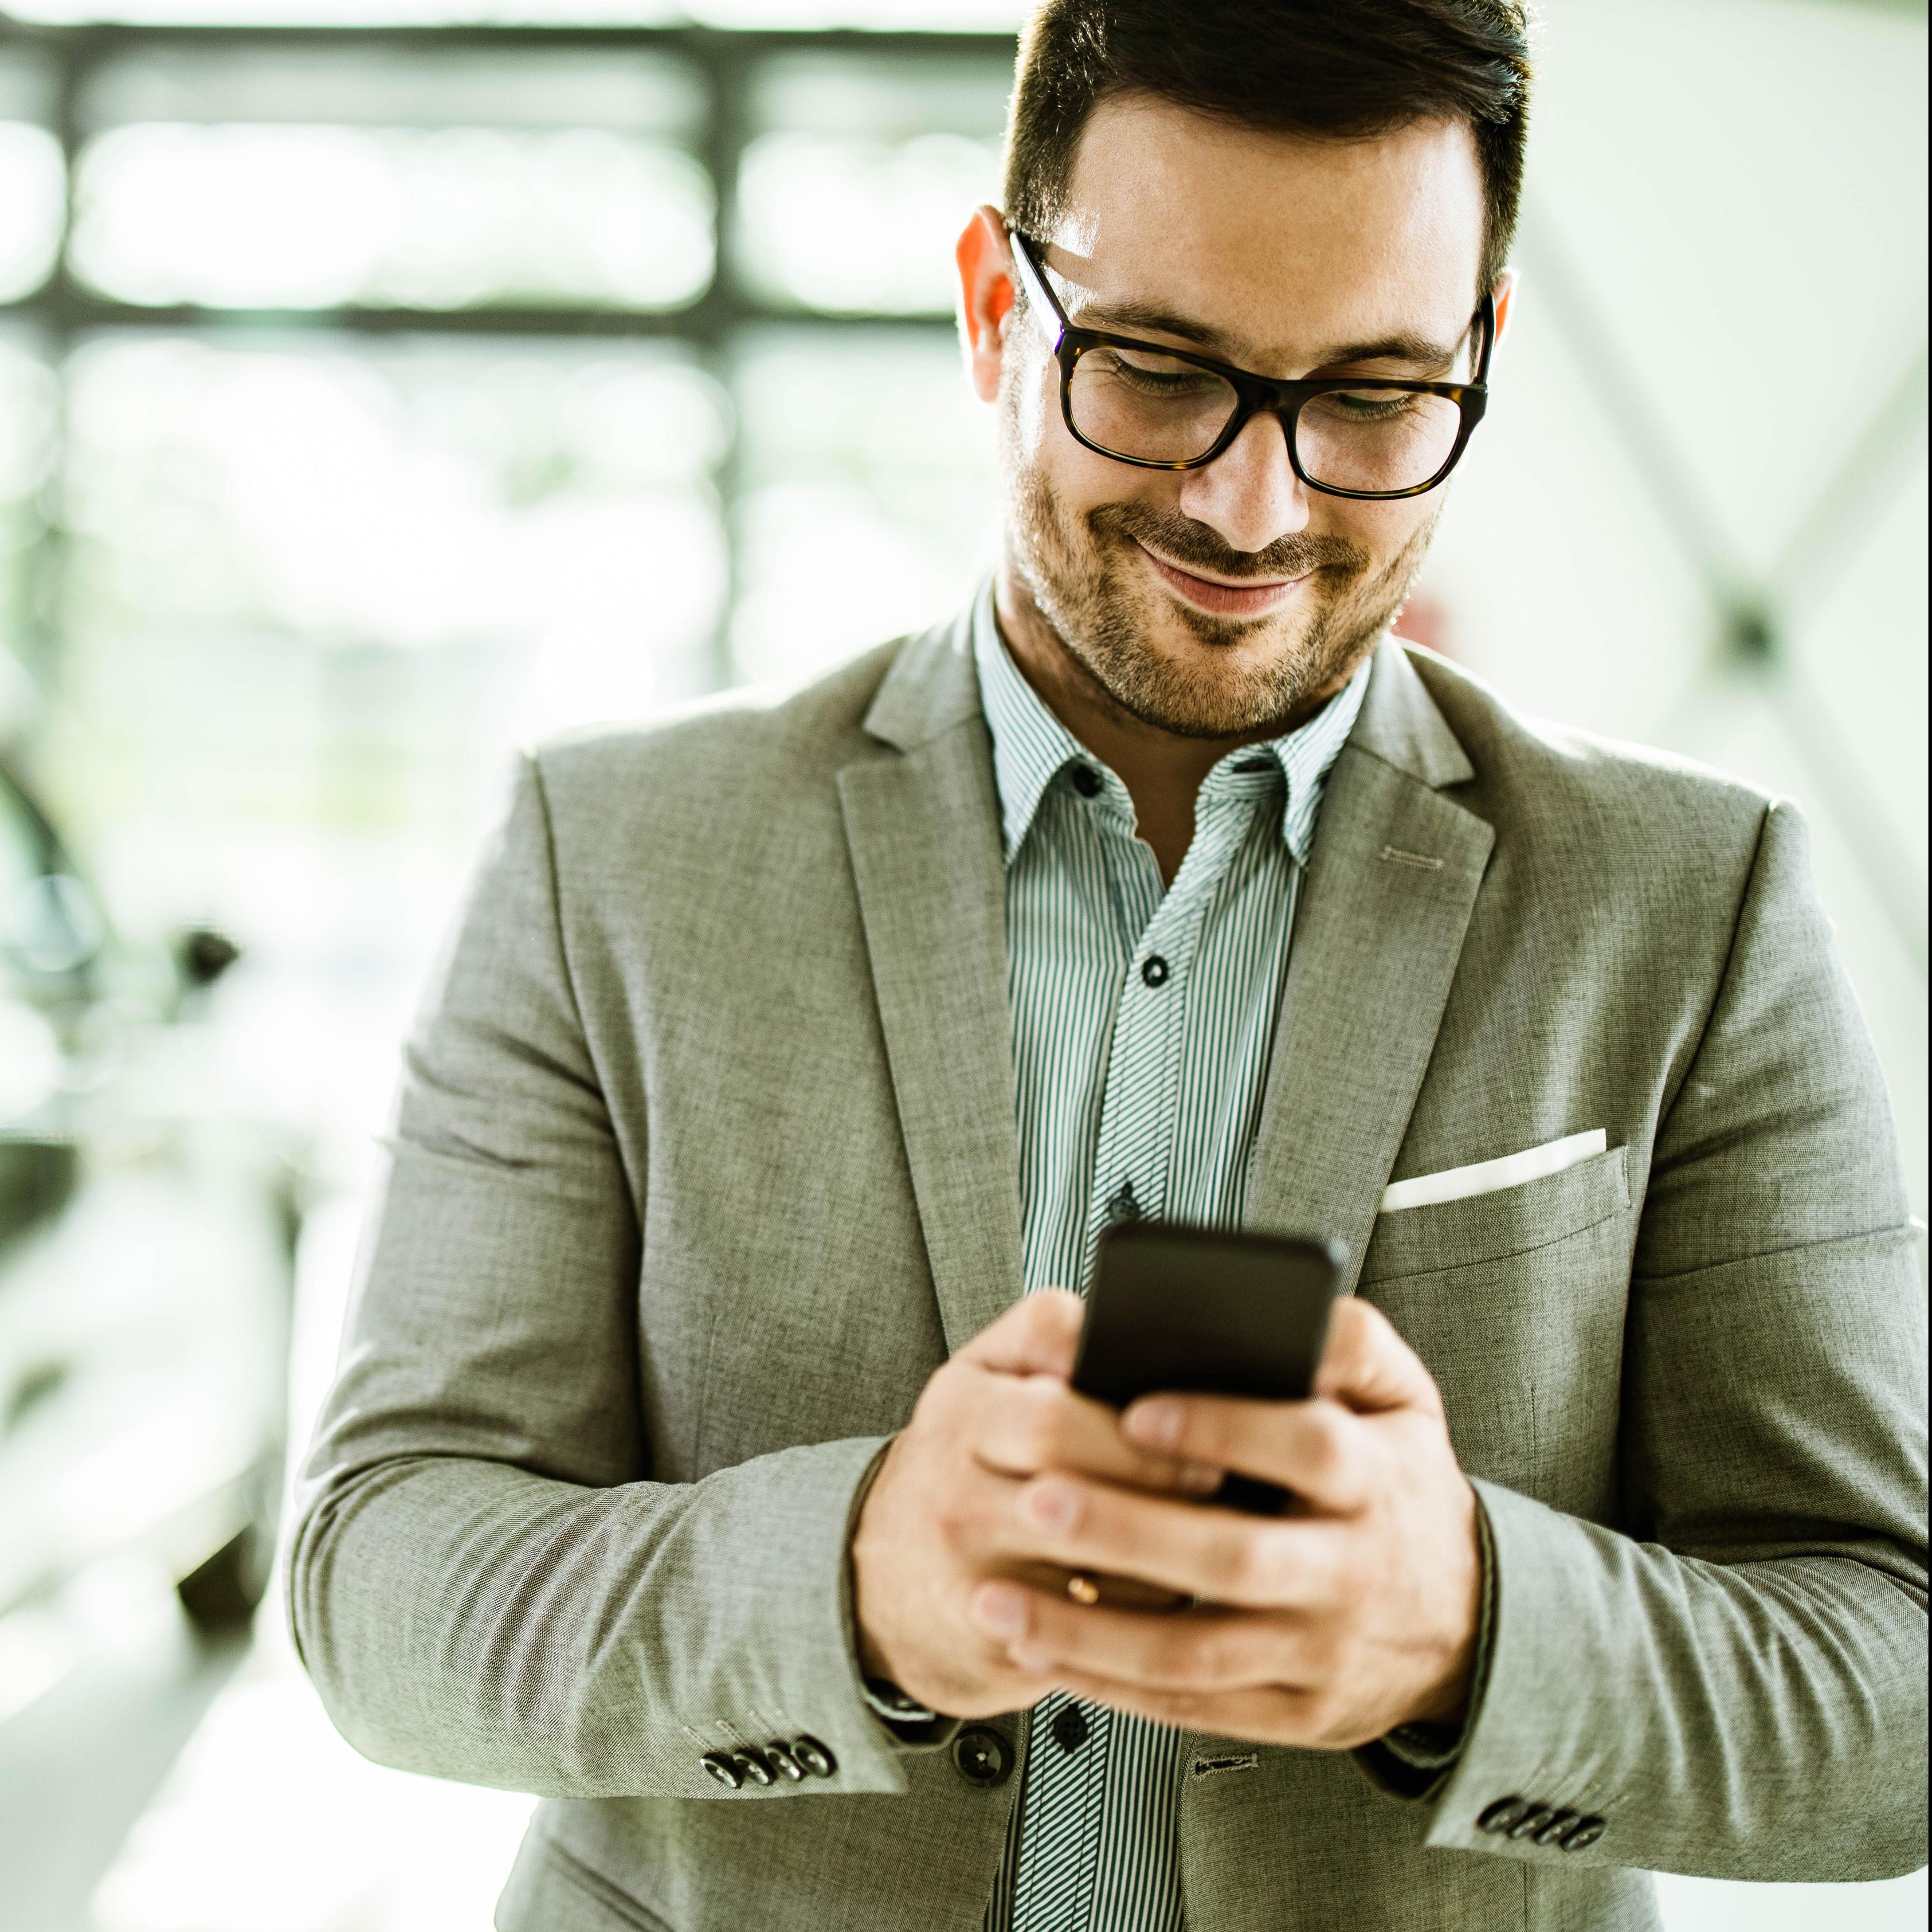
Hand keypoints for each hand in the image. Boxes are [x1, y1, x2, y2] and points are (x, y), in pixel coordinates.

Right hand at [851, 1292, 1222, 1719]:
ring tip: (1211, 1527)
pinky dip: (1145, 1610)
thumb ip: (1042, 1333)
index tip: (1185, 1421)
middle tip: (1215, 1475)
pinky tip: (1173, 1584)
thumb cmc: (961, 1460)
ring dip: (1164, 1548)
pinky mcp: (998, 1644)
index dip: (1126, 1421)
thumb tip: (1116, 1324)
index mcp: (959, 1412)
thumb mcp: (981, 1379)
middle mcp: (954, 1493)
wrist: (883, 1580)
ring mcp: (972, 1574)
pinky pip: (1095, 1629)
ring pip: (1093, 1563)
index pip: (1049, 1412)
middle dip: (1155, 1477)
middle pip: (1072, 1482)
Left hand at [961, 1297, 1481, 1748]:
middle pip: (1237, 1557)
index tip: (1136, 1410)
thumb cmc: (1403, 1487)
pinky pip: (1192, 1705)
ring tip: (1001, 1600)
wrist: (1465, 1623)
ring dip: (1092, 1629)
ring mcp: (1321, 1651)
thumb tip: (1300, 1311)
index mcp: (1376, 1479)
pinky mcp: (1294, 1714)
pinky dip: (1111, 1683)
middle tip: (1037, 1498)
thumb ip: (1356, 1343)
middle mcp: (1351, 1571)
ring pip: (1198, 1651)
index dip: (1224, 1426)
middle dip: (1129, 1532)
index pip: (1308, 1447)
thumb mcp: (1406, 1401)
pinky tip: (1044, 1650)